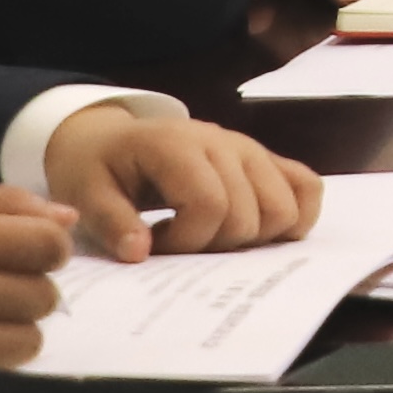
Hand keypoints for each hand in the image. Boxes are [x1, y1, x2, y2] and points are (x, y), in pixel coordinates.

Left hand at [42, 110, 320, 259]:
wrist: (110, 138)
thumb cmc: (97, 168)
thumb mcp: (85, 193)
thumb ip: (112, 222)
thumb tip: (141, 254)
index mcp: (178, 145)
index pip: (210, 205)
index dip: (187, 241)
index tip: (156, 245)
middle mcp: (224, 141)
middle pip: (249, 214)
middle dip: (216, 245)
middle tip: (182, 241)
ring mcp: (251, 148)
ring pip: (284, 206)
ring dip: (254, 237)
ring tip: (213, 234)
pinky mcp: (265, 159)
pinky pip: (307, 185)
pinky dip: (296, 216)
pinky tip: (259, 232)